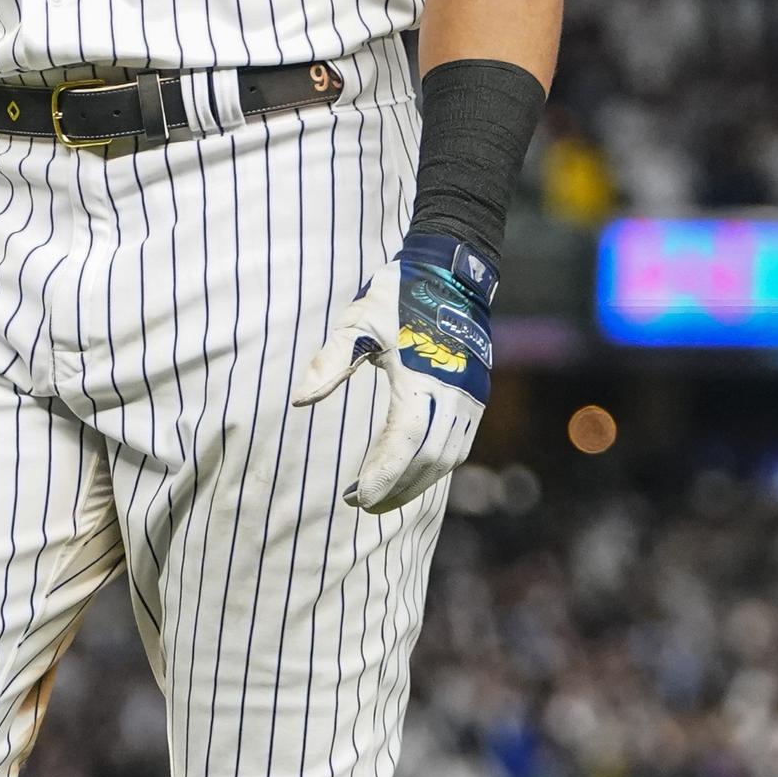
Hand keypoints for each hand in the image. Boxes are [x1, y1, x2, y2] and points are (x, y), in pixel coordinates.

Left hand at [290, 233, 496, 512]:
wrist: (451, 273)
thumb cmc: (398, 296)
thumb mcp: (358, 322)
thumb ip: (331, 362)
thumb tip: (300, 401)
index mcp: (421, 375)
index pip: (404, 439)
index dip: (382, 473)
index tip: (356, 497)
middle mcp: (454, 391)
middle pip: (427, 458)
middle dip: (395, 488)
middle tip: (359, 503)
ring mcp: (471, 395)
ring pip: (447, 457)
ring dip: (416, 483)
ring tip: (381, 497)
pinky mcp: (477, 395)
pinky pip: (459, 444)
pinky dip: (435, 466)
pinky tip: (411, 472)